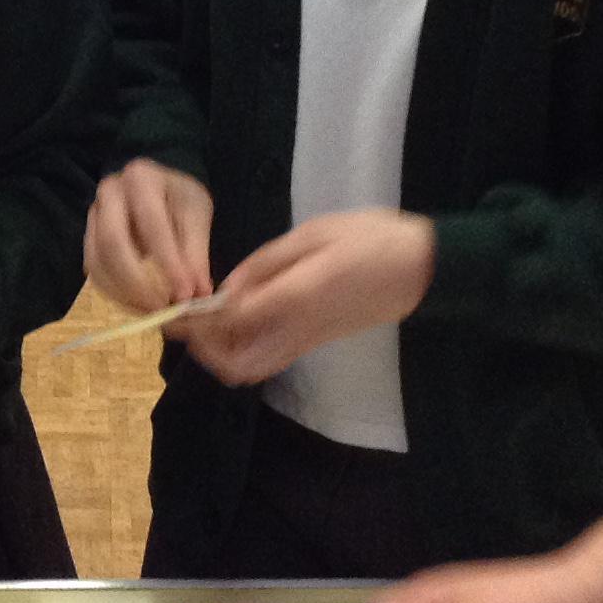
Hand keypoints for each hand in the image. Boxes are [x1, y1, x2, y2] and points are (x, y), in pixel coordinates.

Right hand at [84, 159, 213, 311]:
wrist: (162, 190)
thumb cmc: (181, 199)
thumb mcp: (196, 217)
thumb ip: (196, 255)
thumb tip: (198, 296)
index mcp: (140, 177)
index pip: (152, 224)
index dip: (168, 263)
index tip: (186, 294)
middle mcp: (109, 192)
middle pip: (111, 242)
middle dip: (136, 282)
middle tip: (162, 308)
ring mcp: (93, 215)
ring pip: (97, 261)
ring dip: (123, 293)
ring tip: (152, 312)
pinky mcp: (89, 238)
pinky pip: (94, 270)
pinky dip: (114, 293)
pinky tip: (138, 304)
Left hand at [180, 208, 433, 385]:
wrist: (423, 267)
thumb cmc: (371, 239)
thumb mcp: (314, 234)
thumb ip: (267, 264)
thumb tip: (227, 289)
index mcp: (298, 298)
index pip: (233, 323)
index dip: (200, 320)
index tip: (179, 305)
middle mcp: (299, 330)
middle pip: (239, 366)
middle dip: (206, 349)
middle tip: (191, 319)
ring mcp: (309, 342)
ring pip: (253, 368)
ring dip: (222, 352)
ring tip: (209, 317)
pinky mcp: (315, 342)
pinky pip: (270, 357)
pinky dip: (243, 346)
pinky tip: (236, 316)